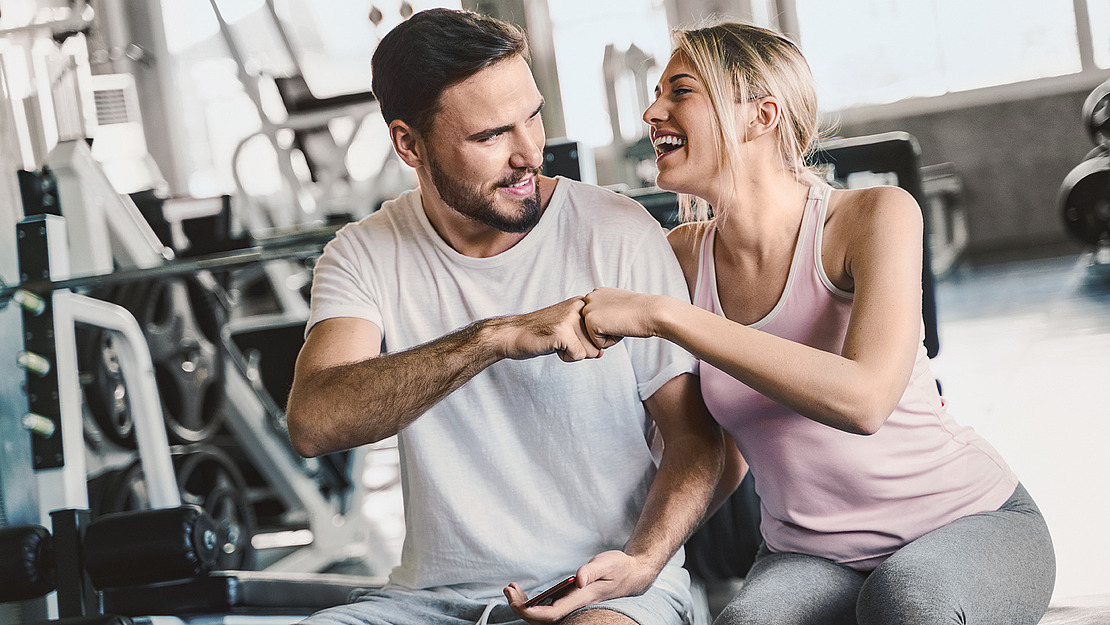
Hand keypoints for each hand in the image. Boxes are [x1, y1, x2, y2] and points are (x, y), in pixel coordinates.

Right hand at [493, 297, 603, 361]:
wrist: (511, 334)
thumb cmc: (539, 334)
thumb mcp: (568, 331)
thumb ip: (588, 339)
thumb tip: (602, 352)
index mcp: (582, 303)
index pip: (601, 334)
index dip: (585, 343)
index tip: (566, 335)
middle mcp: (579, 307)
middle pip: (597, 344)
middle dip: (579, 349)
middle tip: (558, 339)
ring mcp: (571, 318)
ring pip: (591, 351)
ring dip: (572, 353)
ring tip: (554, 341)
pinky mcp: (563, 331)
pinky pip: (579, 356)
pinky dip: (566, 357)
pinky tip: (551, 345)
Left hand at [503, 551, 657, 623]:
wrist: (632, 573)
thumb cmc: (619, 567)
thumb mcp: (606, 562)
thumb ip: (592, 571)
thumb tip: (578, 579)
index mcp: (581, 599)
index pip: (552, 614)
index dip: (532, 612)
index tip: (517, 601)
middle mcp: (574, 605)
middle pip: (543, 619)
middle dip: (521, 608)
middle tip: (508, 589)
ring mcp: (572, 604)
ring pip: (543, 616)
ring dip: (524, 606)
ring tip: (511, 588)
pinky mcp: (570, 600)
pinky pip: (547, 609)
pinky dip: (532, 602)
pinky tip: (524, 592)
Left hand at [581, 288, 660, 347]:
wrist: (652, 312)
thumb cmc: (641, 311)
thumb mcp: (620, 305)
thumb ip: (607, 310)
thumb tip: (602, 321)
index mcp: (597, 293)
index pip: (595, 319)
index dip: (611, 323)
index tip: (622, 315)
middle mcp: (590, 298)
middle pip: (592, 328)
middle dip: (607, 330)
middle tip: (622, 319)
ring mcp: (588, 309)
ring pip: (594, 336)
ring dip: (609, 336)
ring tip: (622, 323)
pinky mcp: (590, 321)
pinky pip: (598, 343)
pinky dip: (611, 341)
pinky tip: (621, 328)